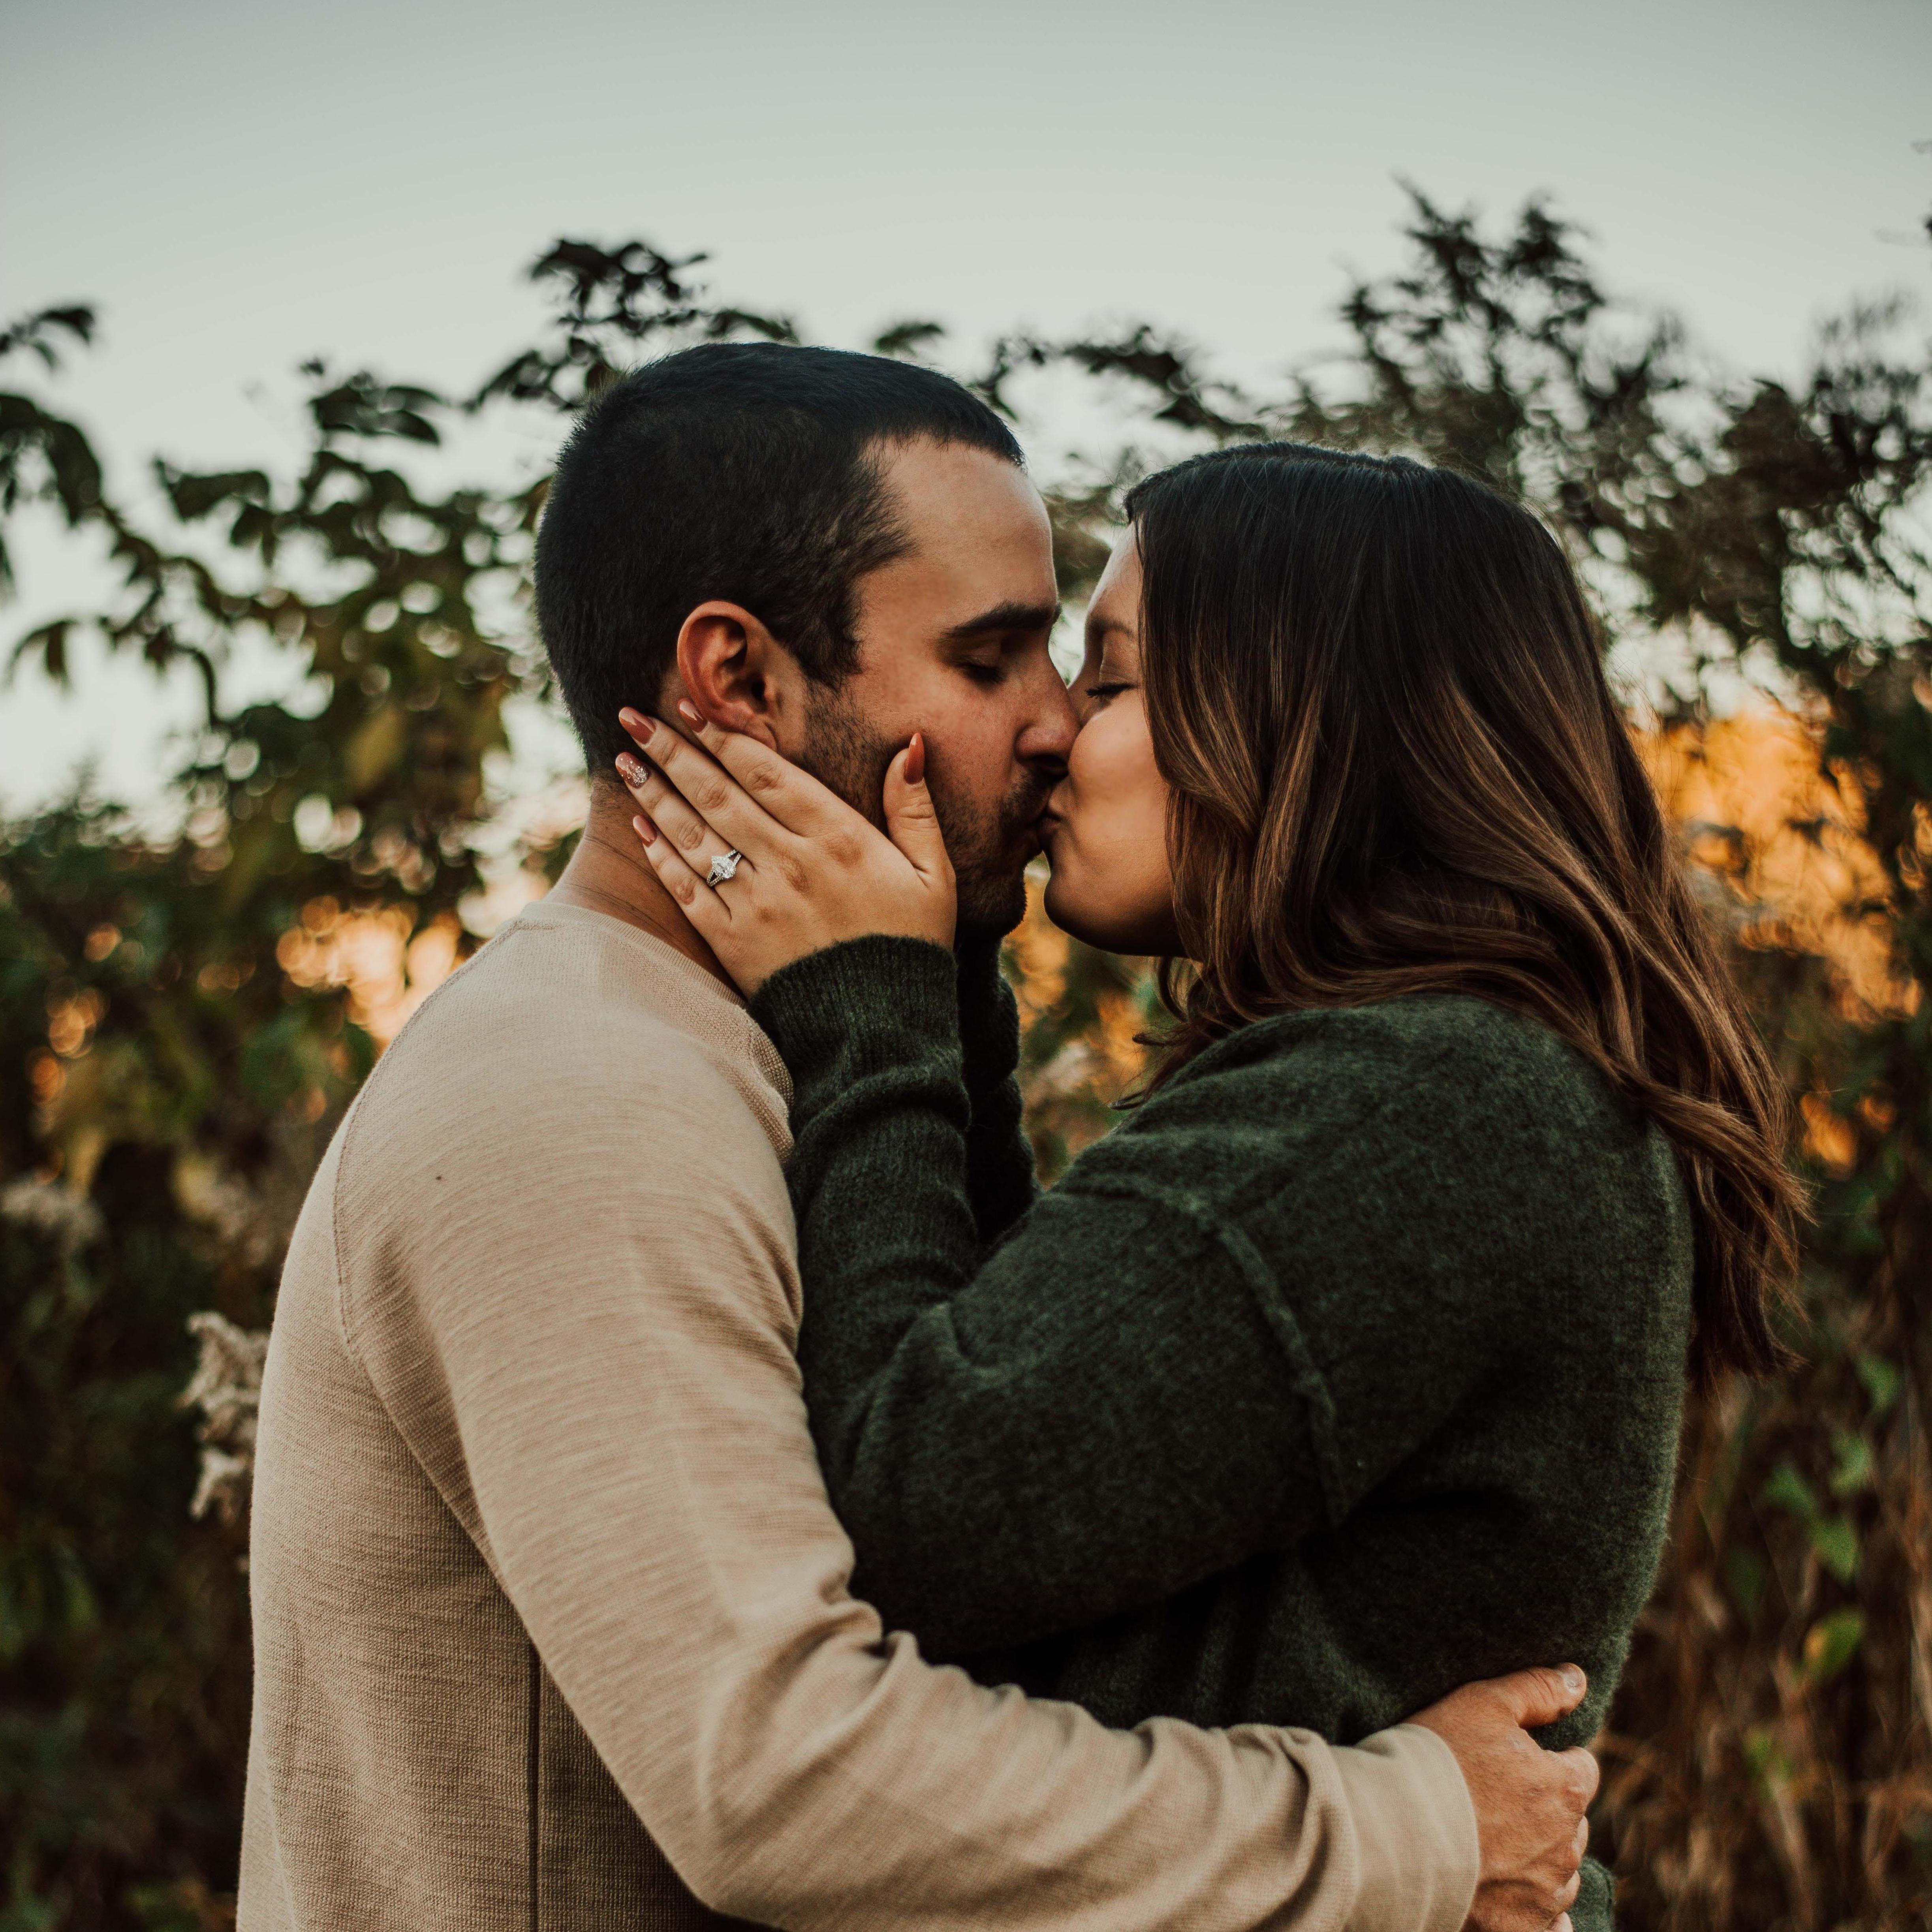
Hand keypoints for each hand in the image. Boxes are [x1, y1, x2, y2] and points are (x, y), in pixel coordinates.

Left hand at [613, 704, 955, 995]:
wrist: (881, 1032)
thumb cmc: (911, 946)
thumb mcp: (933, 874)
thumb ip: (915, 809)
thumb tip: (909, 746)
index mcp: (839, 839)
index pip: (768, 772)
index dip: (725, 737)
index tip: (692, 708)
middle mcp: (791, 863)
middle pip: (719, 793)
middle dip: (673, 751)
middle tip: (635, 719)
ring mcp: (757, 903)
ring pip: (695, 835)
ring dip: (655, 794)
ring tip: (626, 761)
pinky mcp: (734, 942)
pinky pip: (688, 889)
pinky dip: (662, 856)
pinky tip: (642, 828)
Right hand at [1409, 1665, 1598, 1931]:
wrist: (1389, 1832)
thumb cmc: (1435, 1760)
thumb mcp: (1482, 1703)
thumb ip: (1536, 1689)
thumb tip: (1578, 1678)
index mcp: (1564, 1790)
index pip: (1582, 1769)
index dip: (1552, 1759)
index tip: (1517, 1760)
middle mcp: (1565, 1847)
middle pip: (1571, 1823)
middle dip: (1545, 1810)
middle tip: (1495, 1799)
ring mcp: (1543, 1895)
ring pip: (1559, 1874)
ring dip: (1539, 1859)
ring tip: (1492, 1843)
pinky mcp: (1519, 1929)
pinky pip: (1549, 1925)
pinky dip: (1539, 1914)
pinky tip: (1513, 1896)